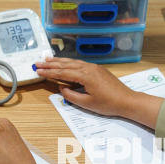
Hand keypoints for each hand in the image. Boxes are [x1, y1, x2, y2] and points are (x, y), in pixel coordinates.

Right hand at [34, 58, 164, 127]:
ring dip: (59, 61)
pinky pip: (79, 63)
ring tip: (47, 59)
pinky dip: (69, 62)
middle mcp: (88, 68)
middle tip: (38, 63)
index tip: (38, 71)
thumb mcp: (86, 103)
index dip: (49, 72)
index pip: (62, 73)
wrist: (126, 100)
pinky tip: (65, 62)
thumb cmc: (107, 104)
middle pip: (66, 65)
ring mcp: (93, 67)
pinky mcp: (97, 69)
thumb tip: (62, 87)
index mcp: (84, 76)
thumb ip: (71, 95)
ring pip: (73, 62)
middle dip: (51, 64)